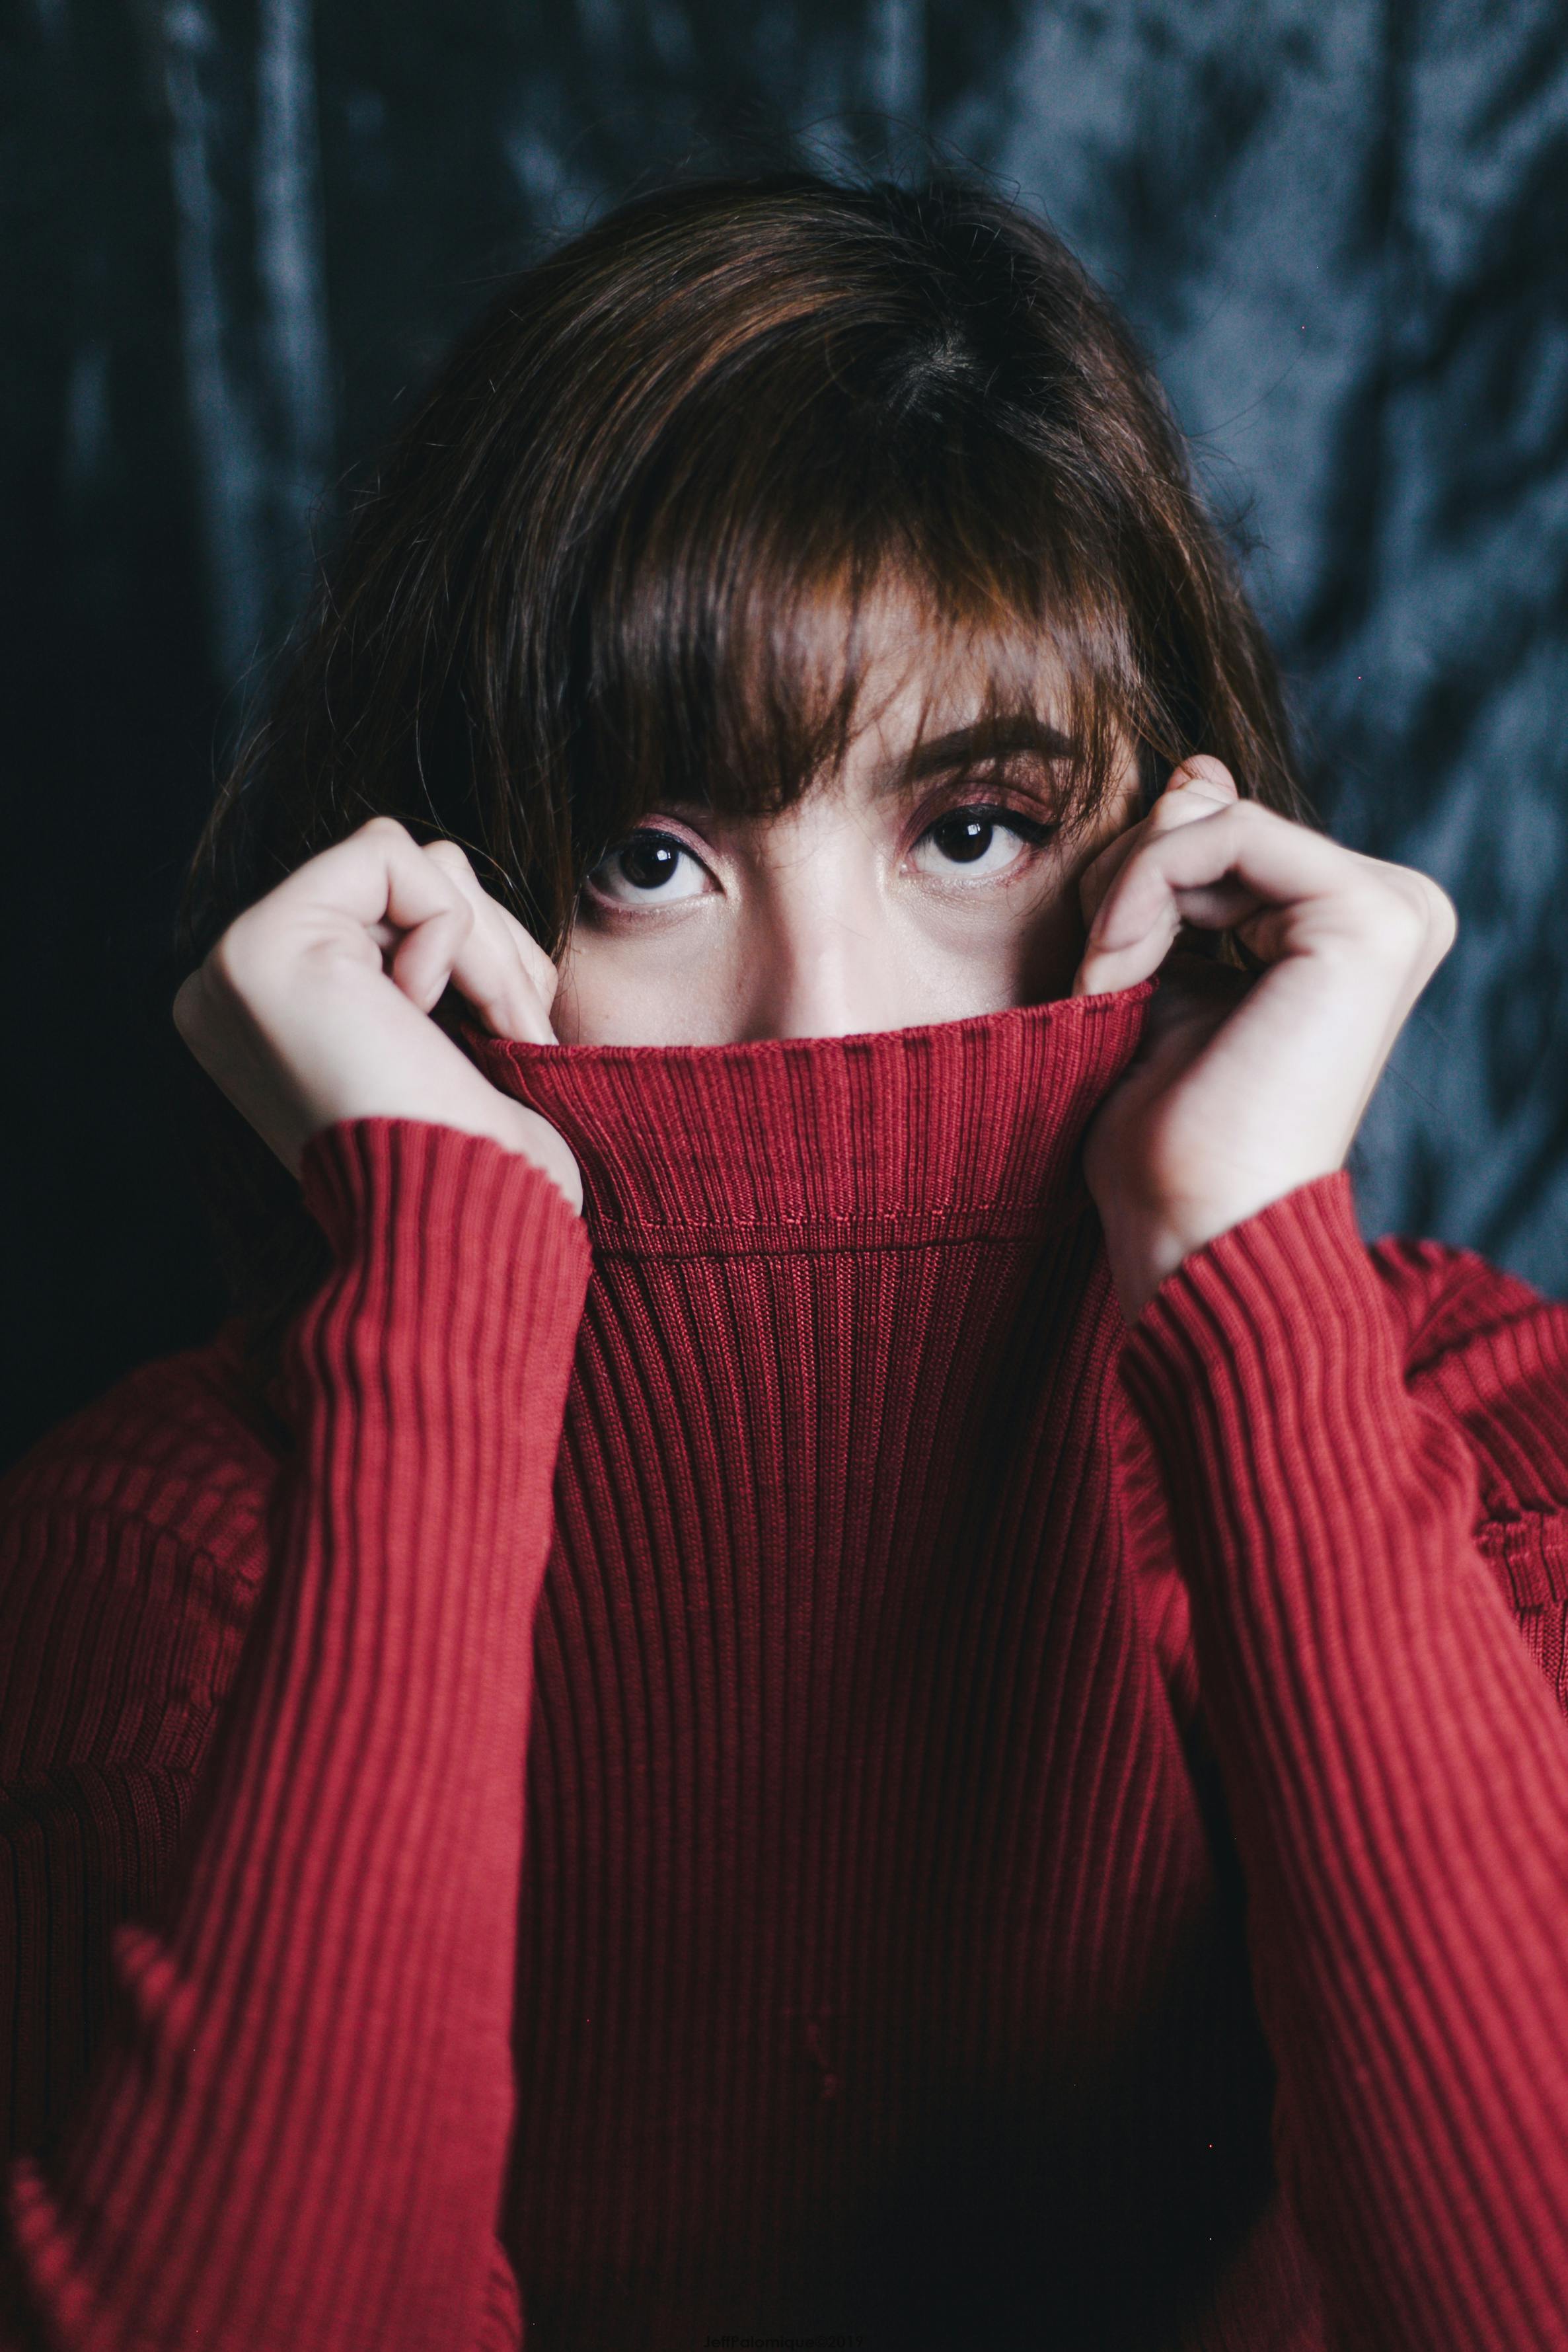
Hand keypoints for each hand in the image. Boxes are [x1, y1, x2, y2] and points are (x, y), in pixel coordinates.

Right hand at [172, 815, 582, 1212]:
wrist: (459, 1230)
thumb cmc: (480, 1170)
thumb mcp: (446, 1049)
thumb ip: (418, 962)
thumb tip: (444, 877)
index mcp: (276, 1017)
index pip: (391, 906)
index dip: (478, 953)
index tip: (505, 1035)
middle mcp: (236, 990)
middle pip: (406, 875)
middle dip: (493, 943)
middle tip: (517, 1029)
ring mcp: (237, 965)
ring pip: (409, 861)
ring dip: (488, 946)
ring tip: (491, 1030)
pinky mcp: (264, 946)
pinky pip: (391, 858)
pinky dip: (454, 930)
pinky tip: (432, 1014)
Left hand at [1071, 758, 1456, 1321]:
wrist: (1194, 1231)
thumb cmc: (1166, 1139)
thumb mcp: (1159, 974)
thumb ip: (1180, 874)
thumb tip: (1199, 762)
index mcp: (1346, 926)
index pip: (1214, 829)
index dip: (1130, 885)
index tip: (1099, 978)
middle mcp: (1391, 910)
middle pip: (1210, 814)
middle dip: (1125, 888)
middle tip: (1100, 987)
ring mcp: (1394, 910)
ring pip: (1206, 819)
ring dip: (1125, 900)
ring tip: (1109, 992)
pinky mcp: (1371, 916)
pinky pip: (1219, 833)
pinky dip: (1141, 892)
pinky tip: (1121, 974)